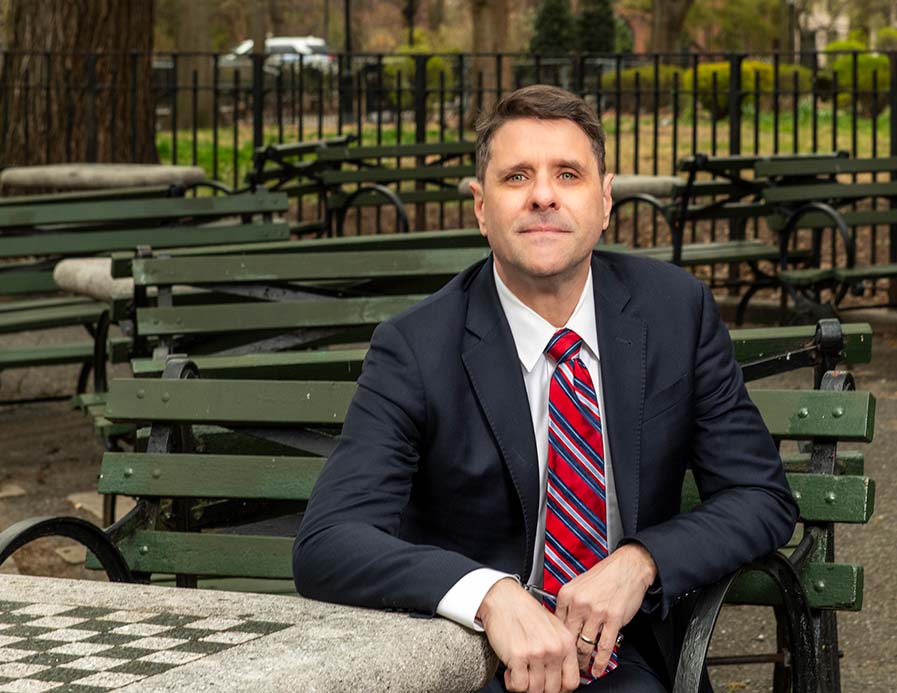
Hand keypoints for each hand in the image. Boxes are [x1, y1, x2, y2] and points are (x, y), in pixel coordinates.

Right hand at [477, 577, 579, 692]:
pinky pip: (519, 686)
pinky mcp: (518, 655)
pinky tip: (511, 671)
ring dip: (525, 686)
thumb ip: (561, 650)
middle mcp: (554, 648)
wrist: (503, 598)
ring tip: (520, 672)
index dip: (560, 689)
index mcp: (566, 642)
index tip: (551, 687)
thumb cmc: (525, 611)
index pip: (571, 682)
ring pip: (535, 690)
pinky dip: (513, 684)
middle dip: (540, 689)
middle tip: (531, 680)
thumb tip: (562, 676)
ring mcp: (537, 653)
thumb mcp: (553, 627)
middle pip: (553, 690)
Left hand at [554, 544, 656, 676]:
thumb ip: (568, 604)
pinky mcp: (613, 618)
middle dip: (569, 655)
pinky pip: (604, 646)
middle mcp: (579, 603)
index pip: (557, 625)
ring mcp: (596, 611)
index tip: (559, 650)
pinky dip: (600, 662)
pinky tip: (597, 669)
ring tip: (583, 670)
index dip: (558, 641)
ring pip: (585, 645)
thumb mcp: (578, 585)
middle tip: (569, 665)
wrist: (628, 566)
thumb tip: (561, 625)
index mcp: (567, 594)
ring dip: (584, 661)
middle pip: (569, 637)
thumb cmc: (604, 576)